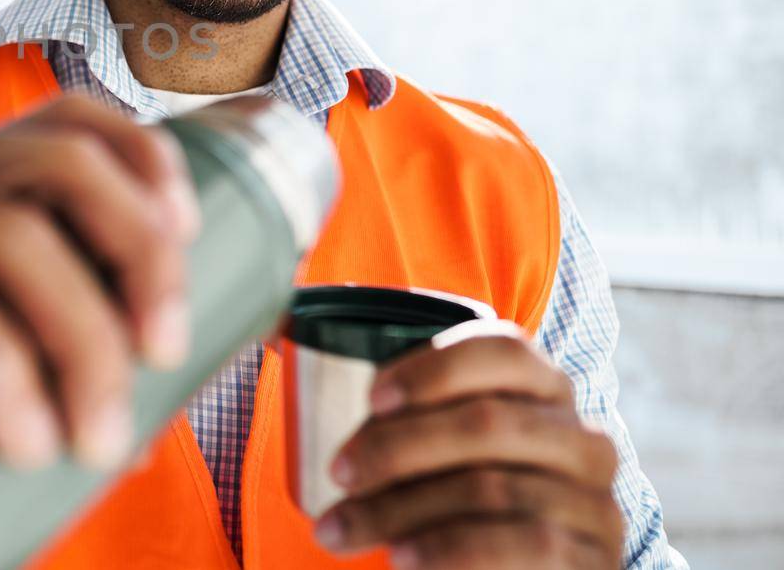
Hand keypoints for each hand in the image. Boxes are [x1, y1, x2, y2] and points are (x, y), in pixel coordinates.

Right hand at [0, 93, 200, 472]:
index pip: (75, 123)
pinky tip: (14, 428)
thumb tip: (140, 413)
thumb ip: (17, 340)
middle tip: (152, 370)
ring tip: (88, 439)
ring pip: (6, 235)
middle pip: (63, 173)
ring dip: (75, 341)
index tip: (194, 247)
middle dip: (137, 266)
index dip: (151, 169)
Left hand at [314, 321, 622, 567]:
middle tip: (338, 473)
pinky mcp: (596, 560)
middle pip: (486, 423)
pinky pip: (523, 545)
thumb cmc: (455, 501)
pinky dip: (449, 551)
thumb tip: (270, 322)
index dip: (435, 367)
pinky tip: (401, 559)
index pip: (503, 348)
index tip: (371, 396)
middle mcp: (581, 437)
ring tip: (340, 530)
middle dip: (397, 448)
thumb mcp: (428, 447)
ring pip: (490, 489)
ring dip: (400, 510)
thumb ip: (380, 397)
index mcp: (542, 389)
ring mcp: (596, 502)